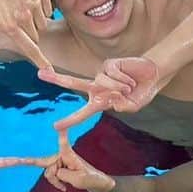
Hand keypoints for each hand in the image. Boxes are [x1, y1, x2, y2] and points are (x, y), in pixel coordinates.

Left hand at [0, 0, 52, 69]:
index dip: (40, 60)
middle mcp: (24, 16)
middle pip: (36, 36)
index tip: (49, 70)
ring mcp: (34, 3)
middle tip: (16, 21)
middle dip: (29, 33)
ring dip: (35, 22)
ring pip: (43, 24)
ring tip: (21, 9)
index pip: (29, 48)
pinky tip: (28, 1)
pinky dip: (41, 9)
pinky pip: (48, 10)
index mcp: (10, 26)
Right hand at [12, 131, 115, 191]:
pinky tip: (63, 187)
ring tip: (66, 185)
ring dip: (55, 181)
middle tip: (48, 176)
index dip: (60, 134)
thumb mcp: (78, 179)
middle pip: (48, 165)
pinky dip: (55, 182)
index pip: (63, 142)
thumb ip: (63, 174)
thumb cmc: (90, 179)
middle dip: (52, 176)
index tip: (57, 125)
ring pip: (48, 172)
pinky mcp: (59, 166)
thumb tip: (52, 172)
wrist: (95, 183)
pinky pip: (50, 175)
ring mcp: (60, 161)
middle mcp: (62, 155)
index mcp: (69, 155)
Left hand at [39, 57, 163, 130]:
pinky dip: (124, 80)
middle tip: (40, 74)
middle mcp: (97, 87)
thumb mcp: (132, 106)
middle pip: (73, 82)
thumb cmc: (141, 92)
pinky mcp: (109, 64)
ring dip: (119, 87)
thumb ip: (122, 106)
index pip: (82, 112)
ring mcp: (102, 74)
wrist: (153, 76)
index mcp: (100, 102)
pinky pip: (112, 74)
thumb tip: (111, 101)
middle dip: (57, 79)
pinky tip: (130, 80)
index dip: (70, 120)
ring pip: (102, 82)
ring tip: (129, 88)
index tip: (55, 127)